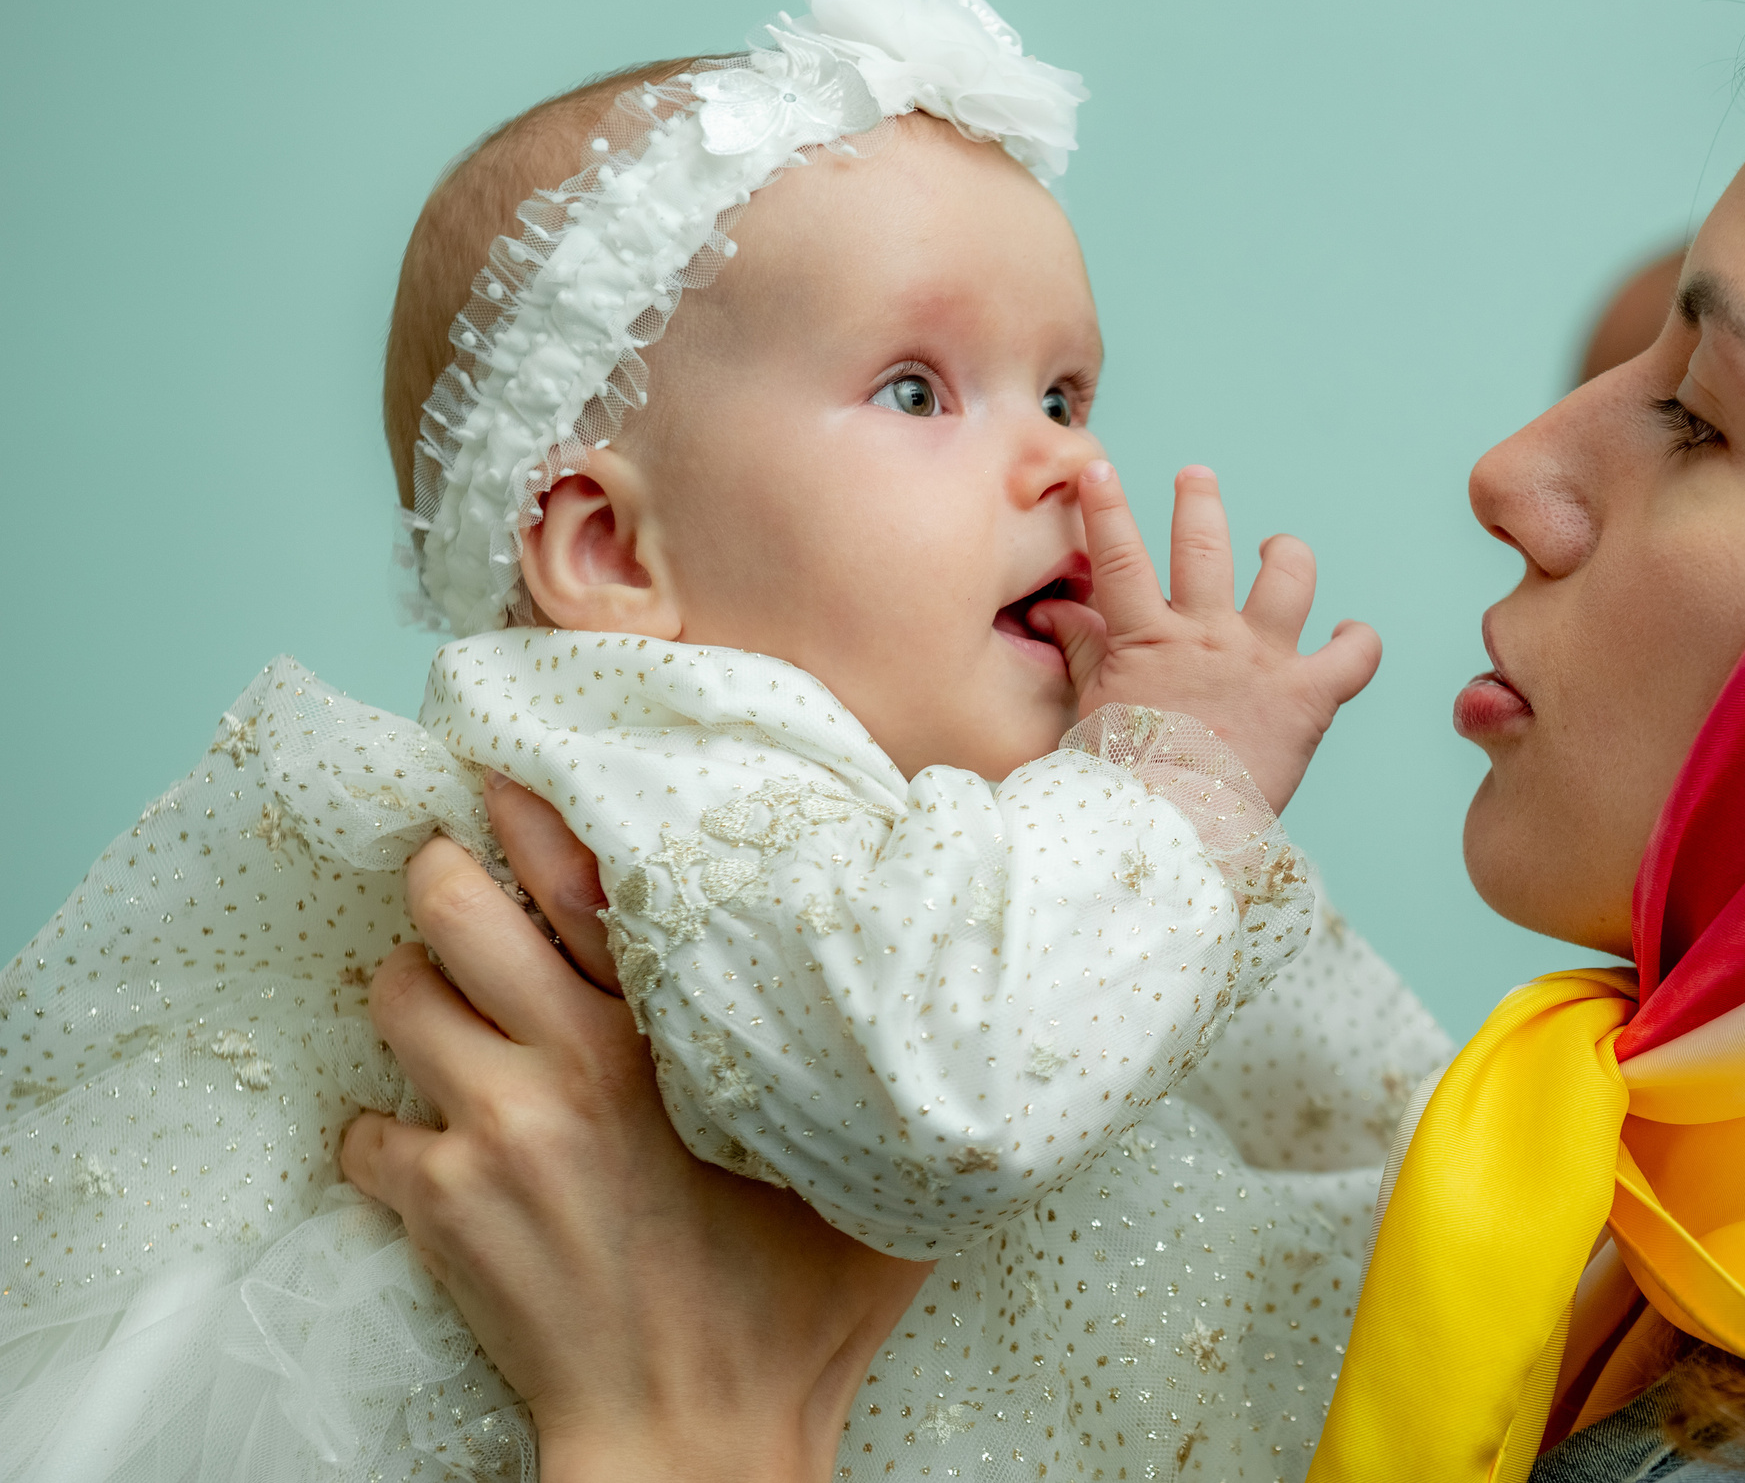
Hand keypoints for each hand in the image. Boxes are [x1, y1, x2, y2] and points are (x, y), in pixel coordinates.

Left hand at [339, 777, 931, 1482]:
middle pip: (447, 911)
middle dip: (445, 880)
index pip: (574, 881)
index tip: (510, 774)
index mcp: (665, 1044)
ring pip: (394, 998)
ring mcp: (485, 1138)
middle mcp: (562, 1071)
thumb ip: (861, 1063)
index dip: (531, 812)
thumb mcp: (853, 1166)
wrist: (693, 1437)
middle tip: (466, 884)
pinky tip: (445, 1139)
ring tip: (460, 1006)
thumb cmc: (795, 1309)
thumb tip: (932, 979)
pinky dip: (392, 1123)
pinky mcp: (432, 1209)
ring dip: (418, 989)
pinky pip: (366, 1128)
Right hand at [1028, 461, 1381, 811]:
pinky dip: (1358, 641)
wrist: (1172, 829)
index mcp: (1148, 639)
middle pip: (1204, 545)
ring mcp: (1261, 659)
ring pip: (1287, 577)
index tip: (1099, 468)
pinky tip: (1351, 635)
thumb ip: (1083, 651)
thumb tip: (1054, 612)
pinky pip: (1353, 656)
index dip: (1107, 507)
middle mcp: (1208, 635)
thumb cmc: (1123, 780)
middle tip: (1196, 479)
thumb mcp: (1092, 708)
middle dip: (1198, 502)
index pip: (1119, 555)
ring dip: (1285, 553)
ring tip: (1278, 548)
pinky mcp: (1308, 696)